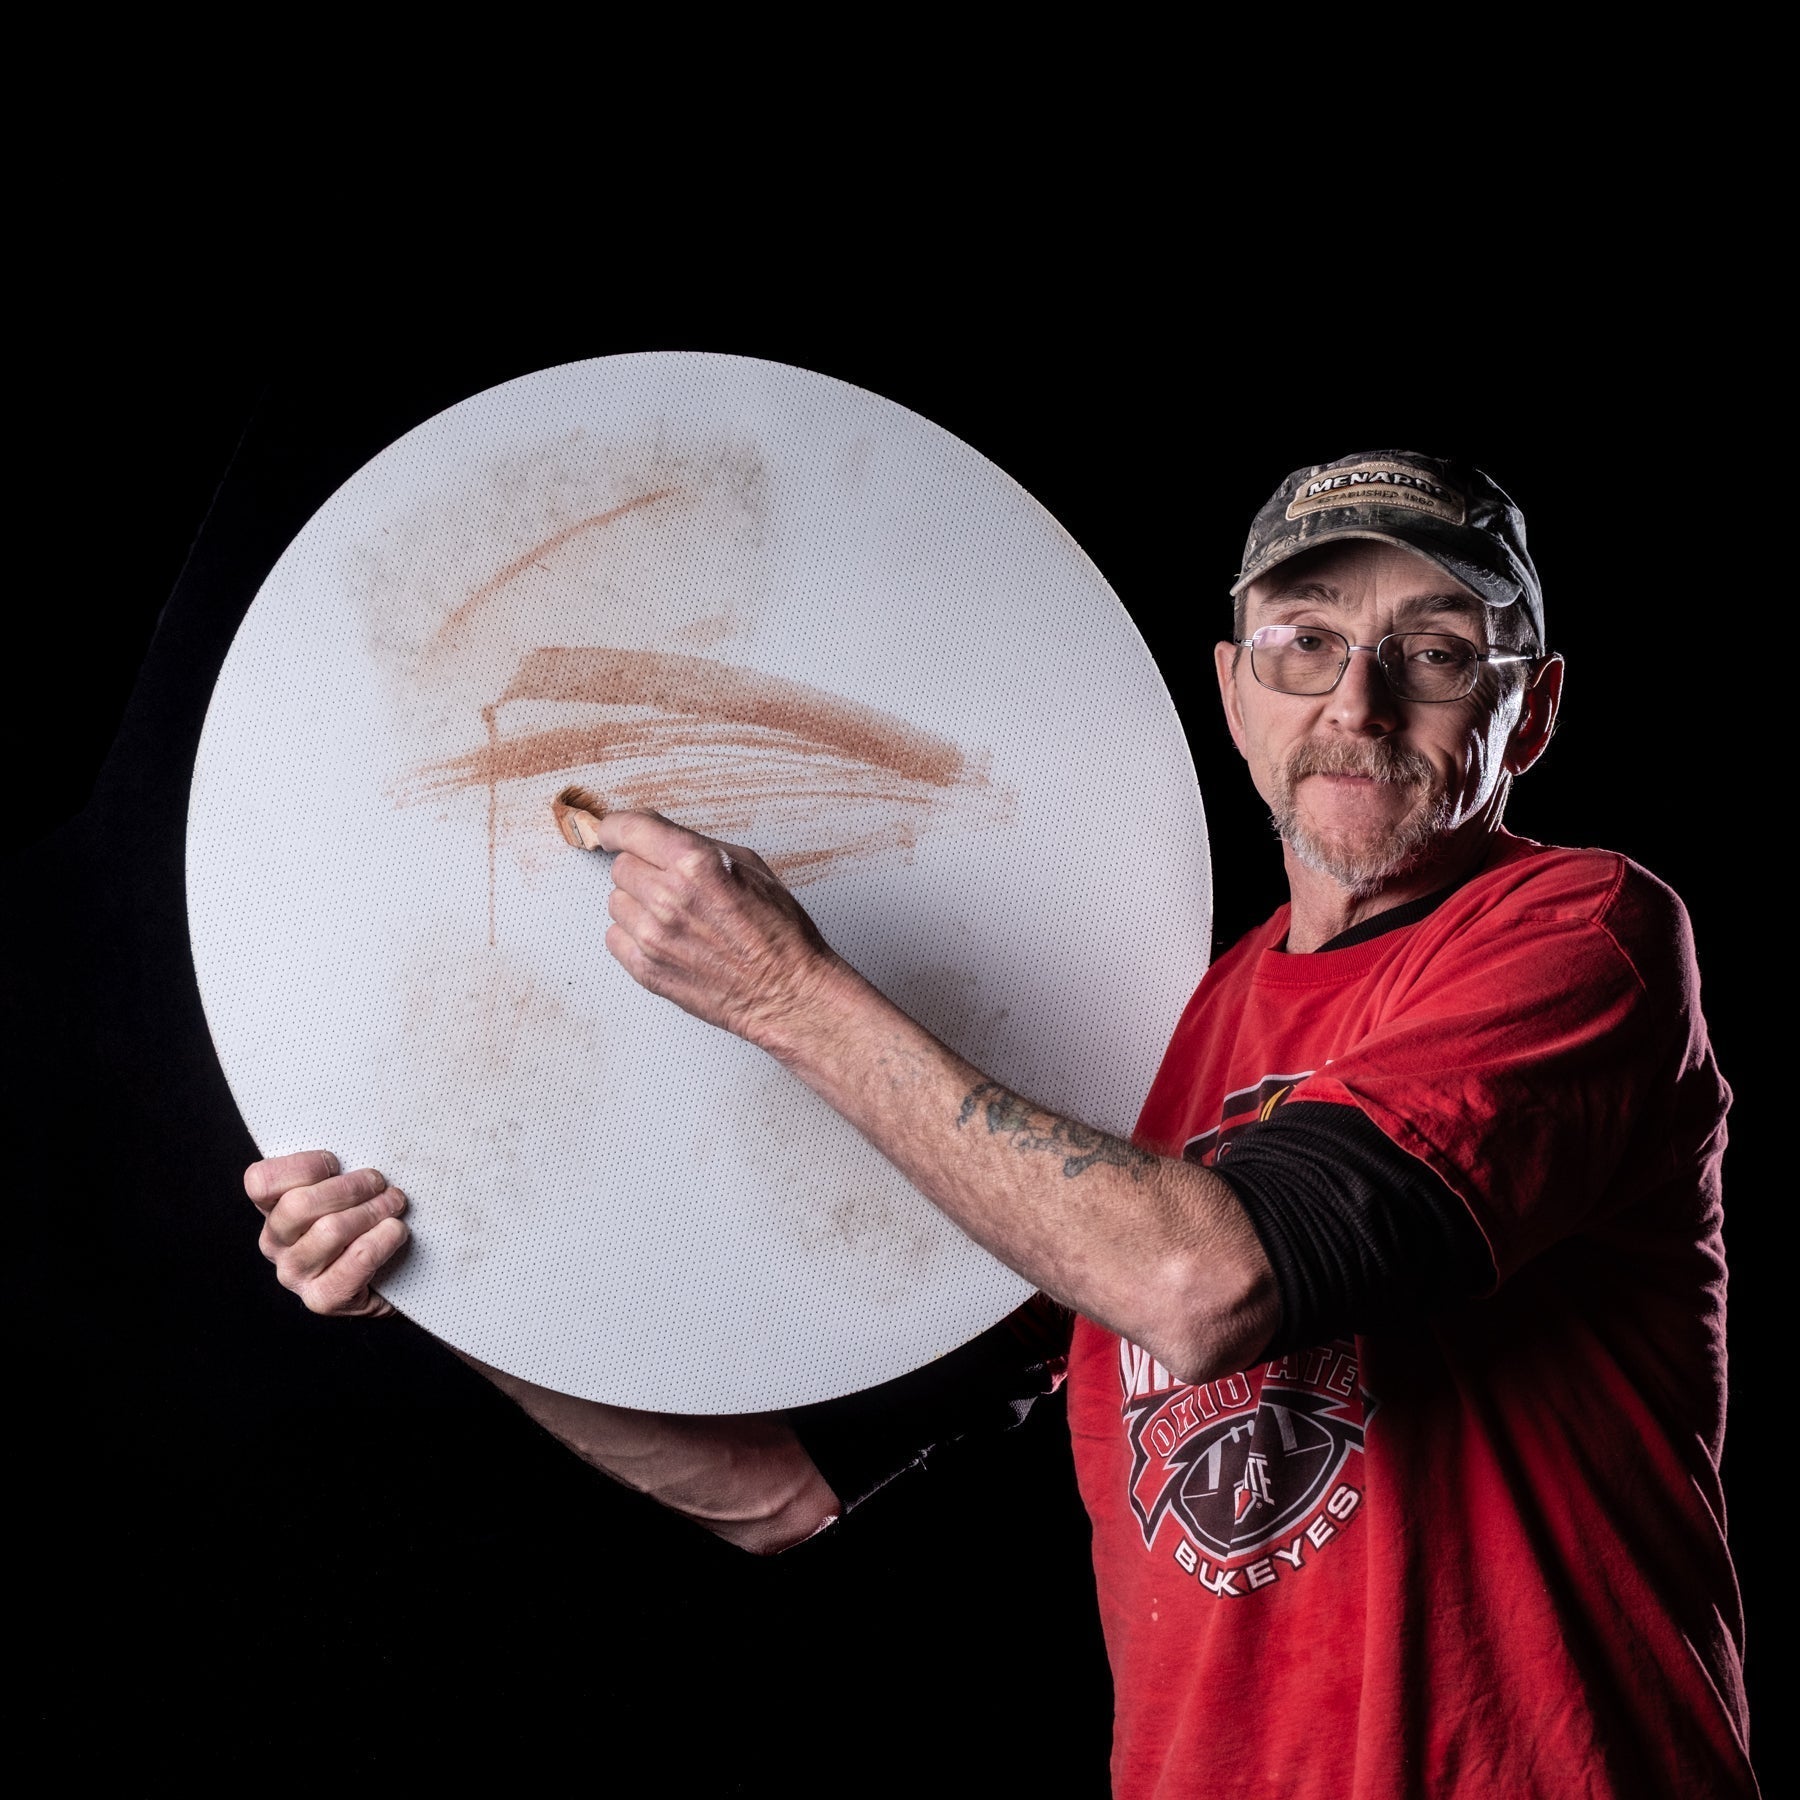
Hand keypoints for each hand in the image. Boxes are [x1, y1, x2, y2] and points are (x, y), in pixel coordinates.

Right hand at [246, 1150, 408, 1317]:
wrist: (390, 1276)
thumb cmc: (365, 1221)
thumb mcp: (346, 1189)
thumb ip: (338, 1170)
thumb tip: (362, 1139)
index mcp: (273, 1208)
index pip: (261, 1181)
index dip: (302, 1167)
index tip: (337, 1161)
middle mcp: (275, 1242)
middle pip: (298, 1206)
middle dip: (349, 1188)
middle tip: (379, 1183)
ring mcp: (295, 1273)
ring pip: (329, 1231)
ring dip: (372, 1211)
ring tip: (394, 1204)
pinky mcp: (322, 1298)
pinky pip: (354, 1263)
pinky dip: (382, 1241)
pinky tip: (395, 1231)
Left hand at [596, 810, 850, 1051]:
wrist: (786, 991)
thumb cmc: (778, 932)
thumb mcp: (749, 866)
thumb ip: (697, 846)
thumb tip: (658, 832)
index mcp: (694, 863)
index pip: (629, 829)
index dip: (617, 828)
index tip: (612, 832)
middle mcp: (668, 897)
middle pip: (621, 867)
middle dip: (642, 870)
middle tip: (671, 885)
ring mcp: (653, 936)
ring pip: (616, 902)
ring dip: (638, 904)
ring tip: (675, 917)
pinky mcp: (646, 969)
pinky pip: (615, 938)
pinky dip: (633, 936)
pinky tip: (665, 939)